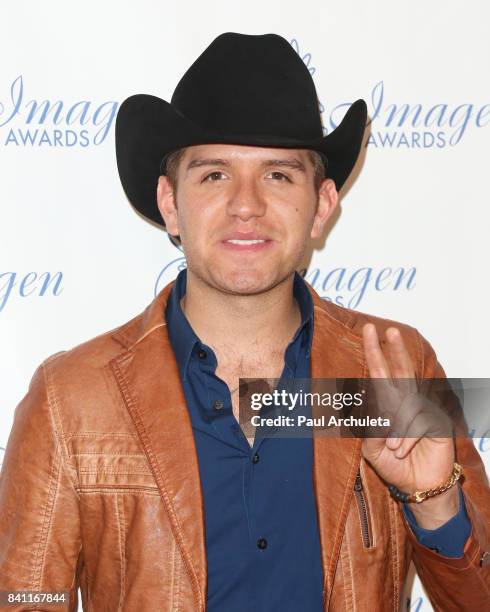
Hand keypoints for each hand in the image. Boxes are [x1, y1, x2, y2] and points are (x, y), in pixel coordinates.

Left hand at [361, 323, 458, 527]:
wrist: (417, 487)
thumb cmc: (394, 464)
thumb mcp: (371, 448)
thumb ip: (367, 427)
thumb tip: (364, 403)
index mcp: (389, 403)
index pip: (380, 373)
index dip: (375, 352)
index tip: (371, 332)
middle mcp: (406, 402)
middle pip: (400, 370)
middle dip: (393, 349)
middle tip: (387, 330)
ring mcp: (423, 410)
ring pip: (406, 403)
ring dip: (394, 426)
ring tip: (391, 447)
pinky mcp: (437, 422)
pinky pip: (417, 422)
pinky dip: (406, 438)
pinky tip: (401, 450)